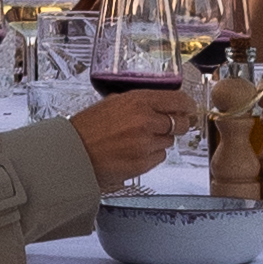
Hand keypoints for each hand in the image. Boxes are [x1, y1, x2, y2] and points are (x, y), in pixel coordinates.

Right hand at [71, 82, 193, 184]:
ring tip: (138, 140)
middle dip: (176, 124)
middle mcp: (145, 121)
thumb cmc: (87, 128)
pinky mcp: (144, 163)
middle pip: (180, 123)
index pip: (178, 100)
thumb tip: (161, 104)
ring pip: (169, 141)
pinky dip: (151, 155)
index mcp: (137, 101)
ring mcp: (146, 144)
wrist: (74, 153)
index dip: (186, 105)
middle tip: (166, 126)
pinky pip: (160, 157)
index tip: (188, 108)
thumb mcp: (112, 103)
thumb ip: (139, 102)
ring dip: (159, 140)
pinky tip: (134, 152)